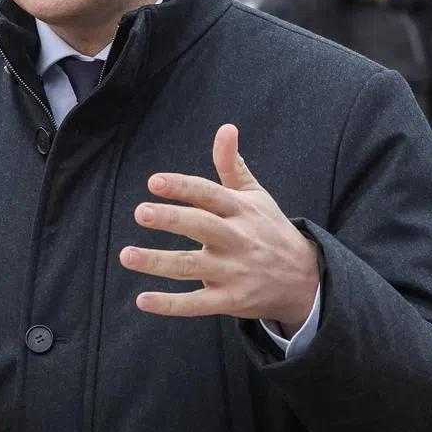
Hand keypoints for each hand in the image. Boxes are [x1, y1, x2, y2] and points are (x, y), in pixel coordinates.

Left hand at [119, 124, 319, 334]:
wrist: (304, 279)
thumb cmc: (269, 230)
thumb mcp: (256, 195)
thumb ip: (232, 164)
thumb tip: (225, 127)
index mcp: (241, 210)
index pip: (209, 194)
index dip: (182, 187)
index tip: (154, 181)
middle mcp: (237, 239)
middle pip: (200, 227)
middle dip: (171, 219)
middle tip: (141, 212)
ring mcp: (233, 271)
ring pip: (191, 266)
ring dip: (157, 262)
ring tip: (126, 255)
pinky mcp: (229, 300)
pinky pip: (196, 303)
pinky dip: (170, 304)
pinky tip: (142, 300)